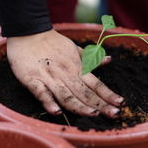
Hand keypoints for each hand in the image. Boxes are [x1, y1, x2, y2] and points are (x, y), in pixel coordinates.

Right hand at [7, 29, 123, 117]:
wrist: (28, 32)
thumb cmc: (52, 42)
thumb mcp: (74, 48)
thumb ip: (90, 58)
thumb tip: (109, 60)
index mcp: (76, 66)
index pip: (96, 83)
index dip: (108, 94)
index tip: (120, 104)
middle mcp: (65, 73)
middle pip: (85, 92)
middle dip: (100, 104)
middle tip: (115, 115)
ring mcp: (49, 77)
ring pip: (66, 95)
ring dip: (80, 106)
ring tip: (93, 115)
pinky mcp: (32, 79)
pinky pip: (41, 93)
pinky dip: (49, 102)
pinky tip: (57, 112)